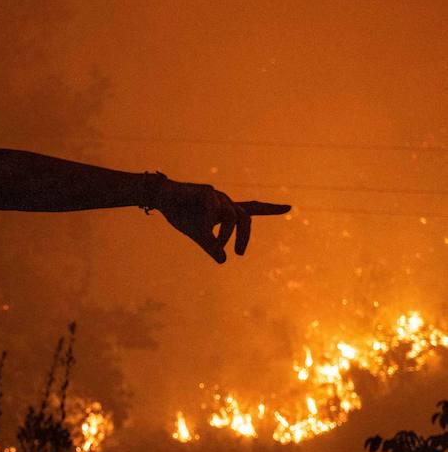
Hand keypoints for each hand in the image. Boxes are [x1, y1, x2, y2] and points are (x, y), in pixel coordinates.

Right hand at [155, 180, 289, 263]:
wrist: (161, 199)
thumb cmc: (180, 214)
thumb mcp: (197, 235)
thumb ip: (211, 245)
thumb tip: (223, 260)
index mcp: (225, 210)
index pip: (252, 208)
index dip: (271, 209)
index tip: (289, 208)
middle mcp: (224, 201)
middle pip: (245, 217)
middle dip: (245, 237)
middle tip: (240, 253)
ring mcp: (216, 195)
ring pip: (231, 216)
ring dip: (226, 234)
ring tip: (218, 247)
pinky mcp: (206, 191)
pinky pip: (212, 210)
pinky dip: (208, 224)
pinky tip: (200, 230)